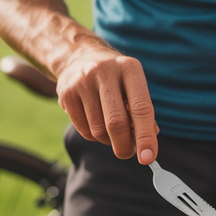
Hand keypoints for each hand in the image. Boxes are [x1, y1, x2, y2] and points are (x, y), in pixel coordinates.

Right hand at [55, 48, 158, 162]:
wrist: (80, 57)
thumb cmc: (116, 79)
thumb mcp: (134, 86)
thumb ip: (143, 112)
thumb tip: (148, 144)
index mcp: (129, 68)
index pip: (141, 108)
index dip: (146, 136)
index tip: (148, 158)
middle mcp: (105, 72)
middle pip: (116, 122)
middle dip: (124, 146)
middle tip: (128, 154)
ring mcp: (82, 82)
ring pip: (98, 130)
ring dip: (108, 140)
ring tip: (111, 131)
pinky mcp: (66, 94)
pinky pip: (84, 130)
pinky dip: (94, 136)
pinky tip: (96, 124)